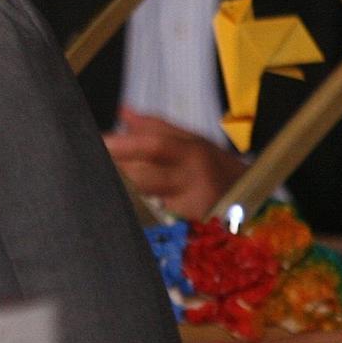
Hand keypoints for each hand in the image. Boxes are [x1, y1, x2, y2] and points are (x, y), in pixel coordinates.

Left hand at [103, 106, 247, 219]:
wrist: (251, 201)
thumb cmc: (213, 165)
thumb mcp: (192, 140)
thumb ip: (155, 126)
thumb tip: (122, 111)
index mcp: (191, 152)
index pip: (155, 146)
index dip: (124, 144)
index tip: (98, 141)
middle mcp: (191, 181)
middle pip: (144, 178)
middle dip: (115, 173)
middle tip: (90, 164)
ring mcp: (190, 210)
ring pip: (145, 202)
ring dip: (121, 194)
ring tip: (101, 186)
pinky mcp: (187, 231)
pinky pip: (153, 221)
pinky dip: (135, 213)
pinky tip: (121, 209)